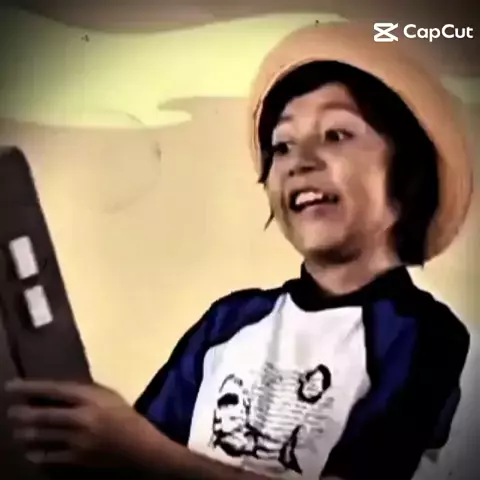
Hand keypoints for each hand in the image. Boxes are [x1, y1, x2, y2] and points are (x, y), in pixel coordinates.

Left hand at [5, 379, 153, 466]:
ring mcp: (79, 440)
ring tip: (18, 432)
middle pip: (44, 415)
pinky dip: (39, 454)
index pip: (54, 390)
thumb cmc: (123, 413)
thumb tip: (56, 392)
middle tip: (10, 412)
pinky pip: (51, 456)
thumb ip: (84, 392)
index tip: (11, 386)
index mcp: (90, 398)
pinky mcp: (78, 458)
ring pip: (44, 436)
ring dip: (28, 434)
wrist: (138, 443)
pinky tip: (31, 452)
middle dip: (23, 414)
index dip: (30, 388)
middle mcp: (82, 417)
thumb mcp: (106, 395)